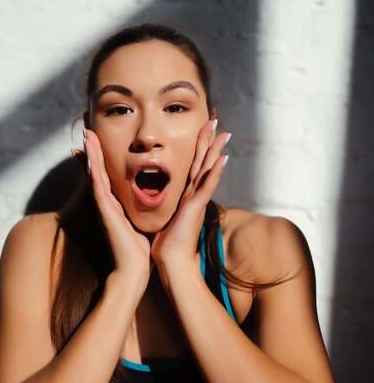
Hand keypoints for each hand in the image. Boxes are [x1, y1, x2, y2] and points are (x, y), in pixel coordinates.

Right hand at [82, 129, 150, 284]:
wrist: (134, 268)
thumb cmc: (138, 248)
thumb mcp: (138, 221)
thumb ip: (139, 209)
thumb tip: (147, 200)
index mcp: (115, 204)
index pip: (106, 175)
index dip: (100, 158)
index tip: (96, 140)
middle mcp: (106, 203)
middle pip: (96, 171)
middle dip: (92, 151)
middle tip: (86, 131)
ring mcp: (104, 208)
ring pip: (95, 176)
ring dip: (90, 156)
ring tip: (86, 137)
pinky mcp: (106, 214)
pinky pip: (98, 190)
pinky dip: (93, 175)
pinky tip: (90, 162)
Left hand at [151, 120, 229, 273]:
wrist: (170, 262)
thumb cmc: (166, 243)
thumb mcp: (165, 217)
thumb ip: (166, 205)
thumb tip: (157, 198)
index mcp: (186, 196)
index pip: (193, 166)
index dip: (198, 148)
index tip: (201, 130)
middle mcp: (194, 195)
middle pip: (203, 162)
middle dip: (208, 141)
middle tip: (215, 120)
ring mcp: (197, 201)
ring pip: (208, 170)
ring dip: (216, 151)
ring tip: (224, 132)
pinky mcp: (195, 209)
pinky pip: (206, 188)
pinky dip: (214, 174)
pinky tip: (222, 160)